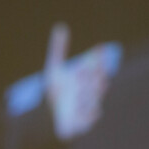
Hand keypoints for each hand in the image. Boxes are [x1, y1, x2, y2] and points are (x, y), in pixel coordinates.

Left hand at [44, 22, 115, 138]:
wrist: (49, 115)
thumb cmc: (56, 90)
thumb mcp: (55, 68)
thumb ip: (58, 48)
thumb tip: (61, 26)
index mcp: (85, 78)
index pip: (95, 66)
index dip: (98, 57)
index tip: (99, 47)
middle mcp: (89, 92)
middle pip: (96, 83)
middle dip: (95, 76)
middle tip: (92, 69)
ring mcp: (87, 107)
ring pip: (94, 100)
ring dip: (92, 94)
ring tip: (90, 88)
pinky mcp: (83, 122)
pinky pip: (91, 118)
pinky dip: (92, 114)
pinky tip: (95, 109)